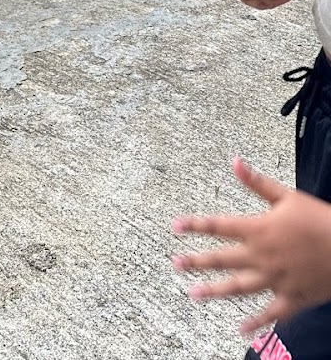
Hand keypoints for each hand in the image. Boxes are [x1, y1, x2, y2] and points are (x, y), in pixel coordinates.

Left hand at [173, 157, 330, 334]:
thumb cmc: (319, 219)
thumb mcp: (287, 196)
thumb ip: (256, 182)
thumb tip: (234, 161)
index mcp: (258, 229)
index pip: (219, 226)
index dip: (195, 225)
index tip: (175, 226)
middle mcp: (262, 255)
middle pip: (222, 259)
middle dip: (196, 261)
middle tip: (175, 264)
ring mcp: (275, 279)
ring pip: (239, 287)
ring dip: (215, 291)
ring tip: (193, 294)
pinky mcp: (292, 297)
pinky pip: (270, 313)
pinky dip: (255, 323)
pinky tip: (240, 329)